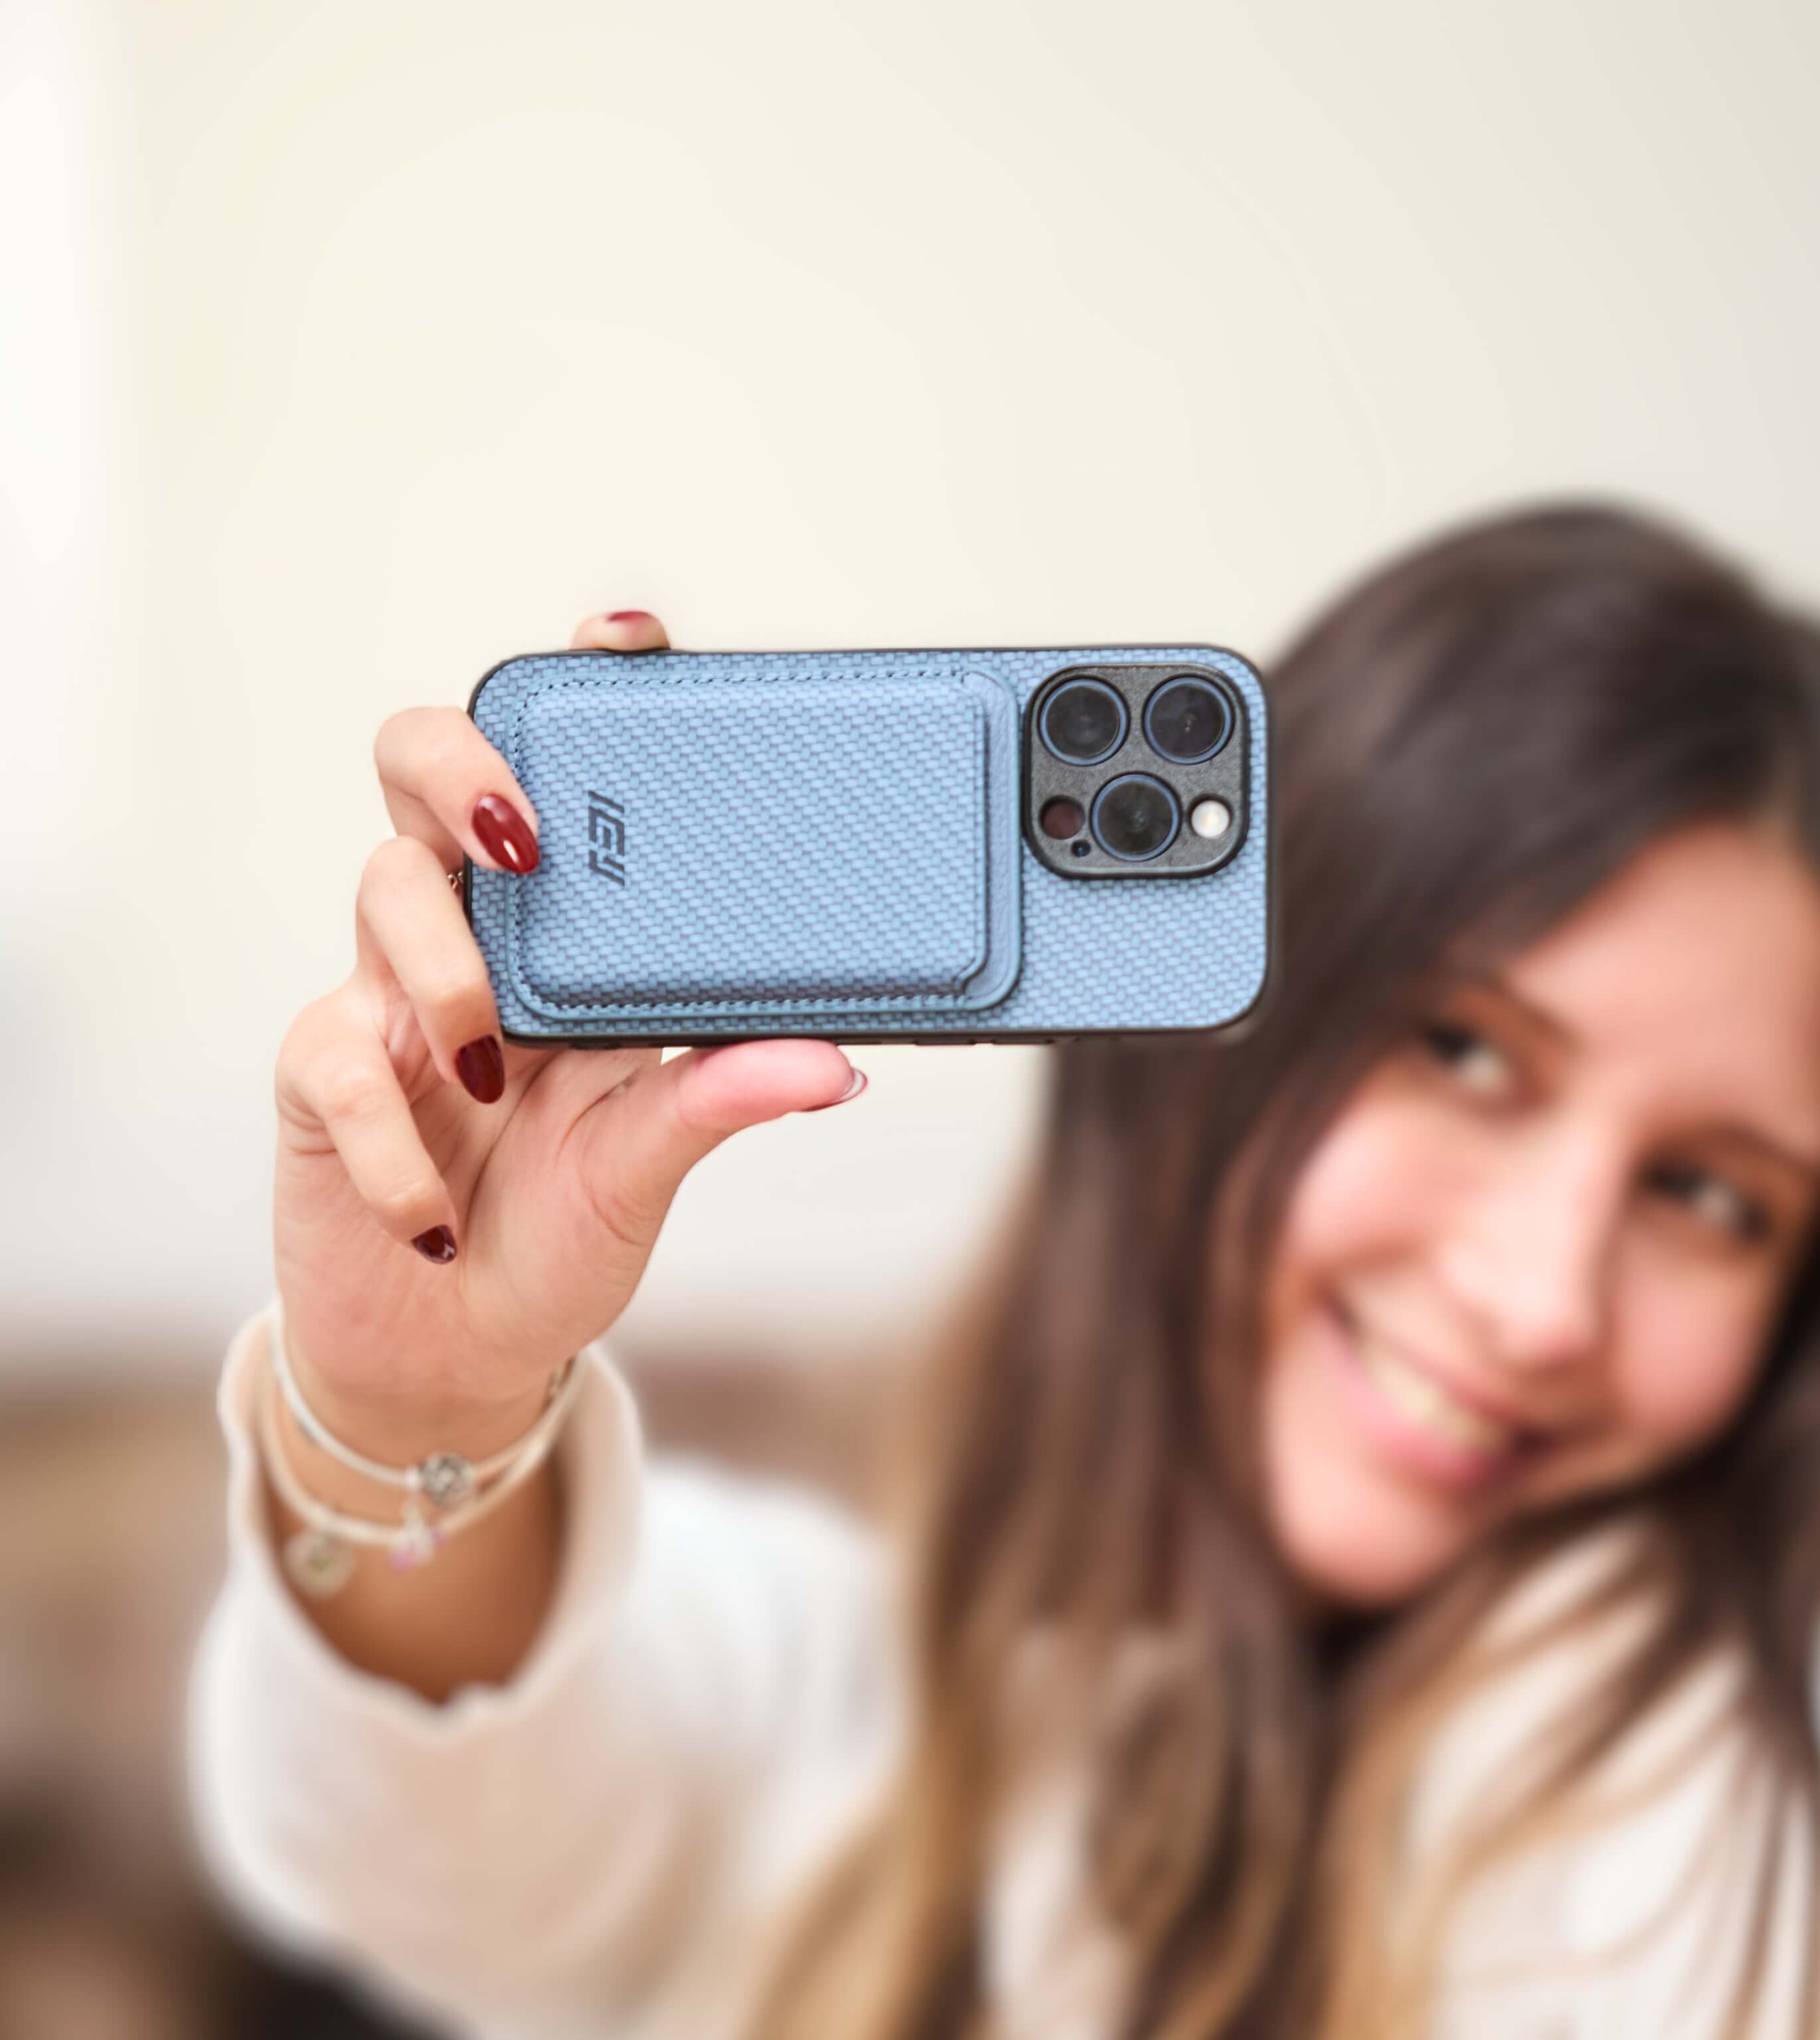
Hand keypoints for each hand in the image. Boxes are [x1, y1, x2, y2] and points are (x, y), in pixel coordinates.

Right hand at [271, 609, 865, 1454]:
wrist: (459, 1344)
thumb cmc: (563, 1226)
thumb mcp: (653, 1159)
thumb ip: (726, 1098)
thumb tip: (836, 1063)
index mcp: (567, 935)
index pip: (557, 772)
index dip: (575, 685)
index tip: (631, 635)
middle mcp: (475, 936)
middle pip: (422, 766)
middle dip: (463, 765)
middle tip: (527, 840)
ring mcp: (387, 994)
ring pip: (380, 884)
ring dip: (445, 966)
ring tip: (499, 1067)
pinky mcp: (321, 1075)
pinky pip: (337, 1056)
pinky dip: (396, 1137)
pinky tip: (440, 1208)